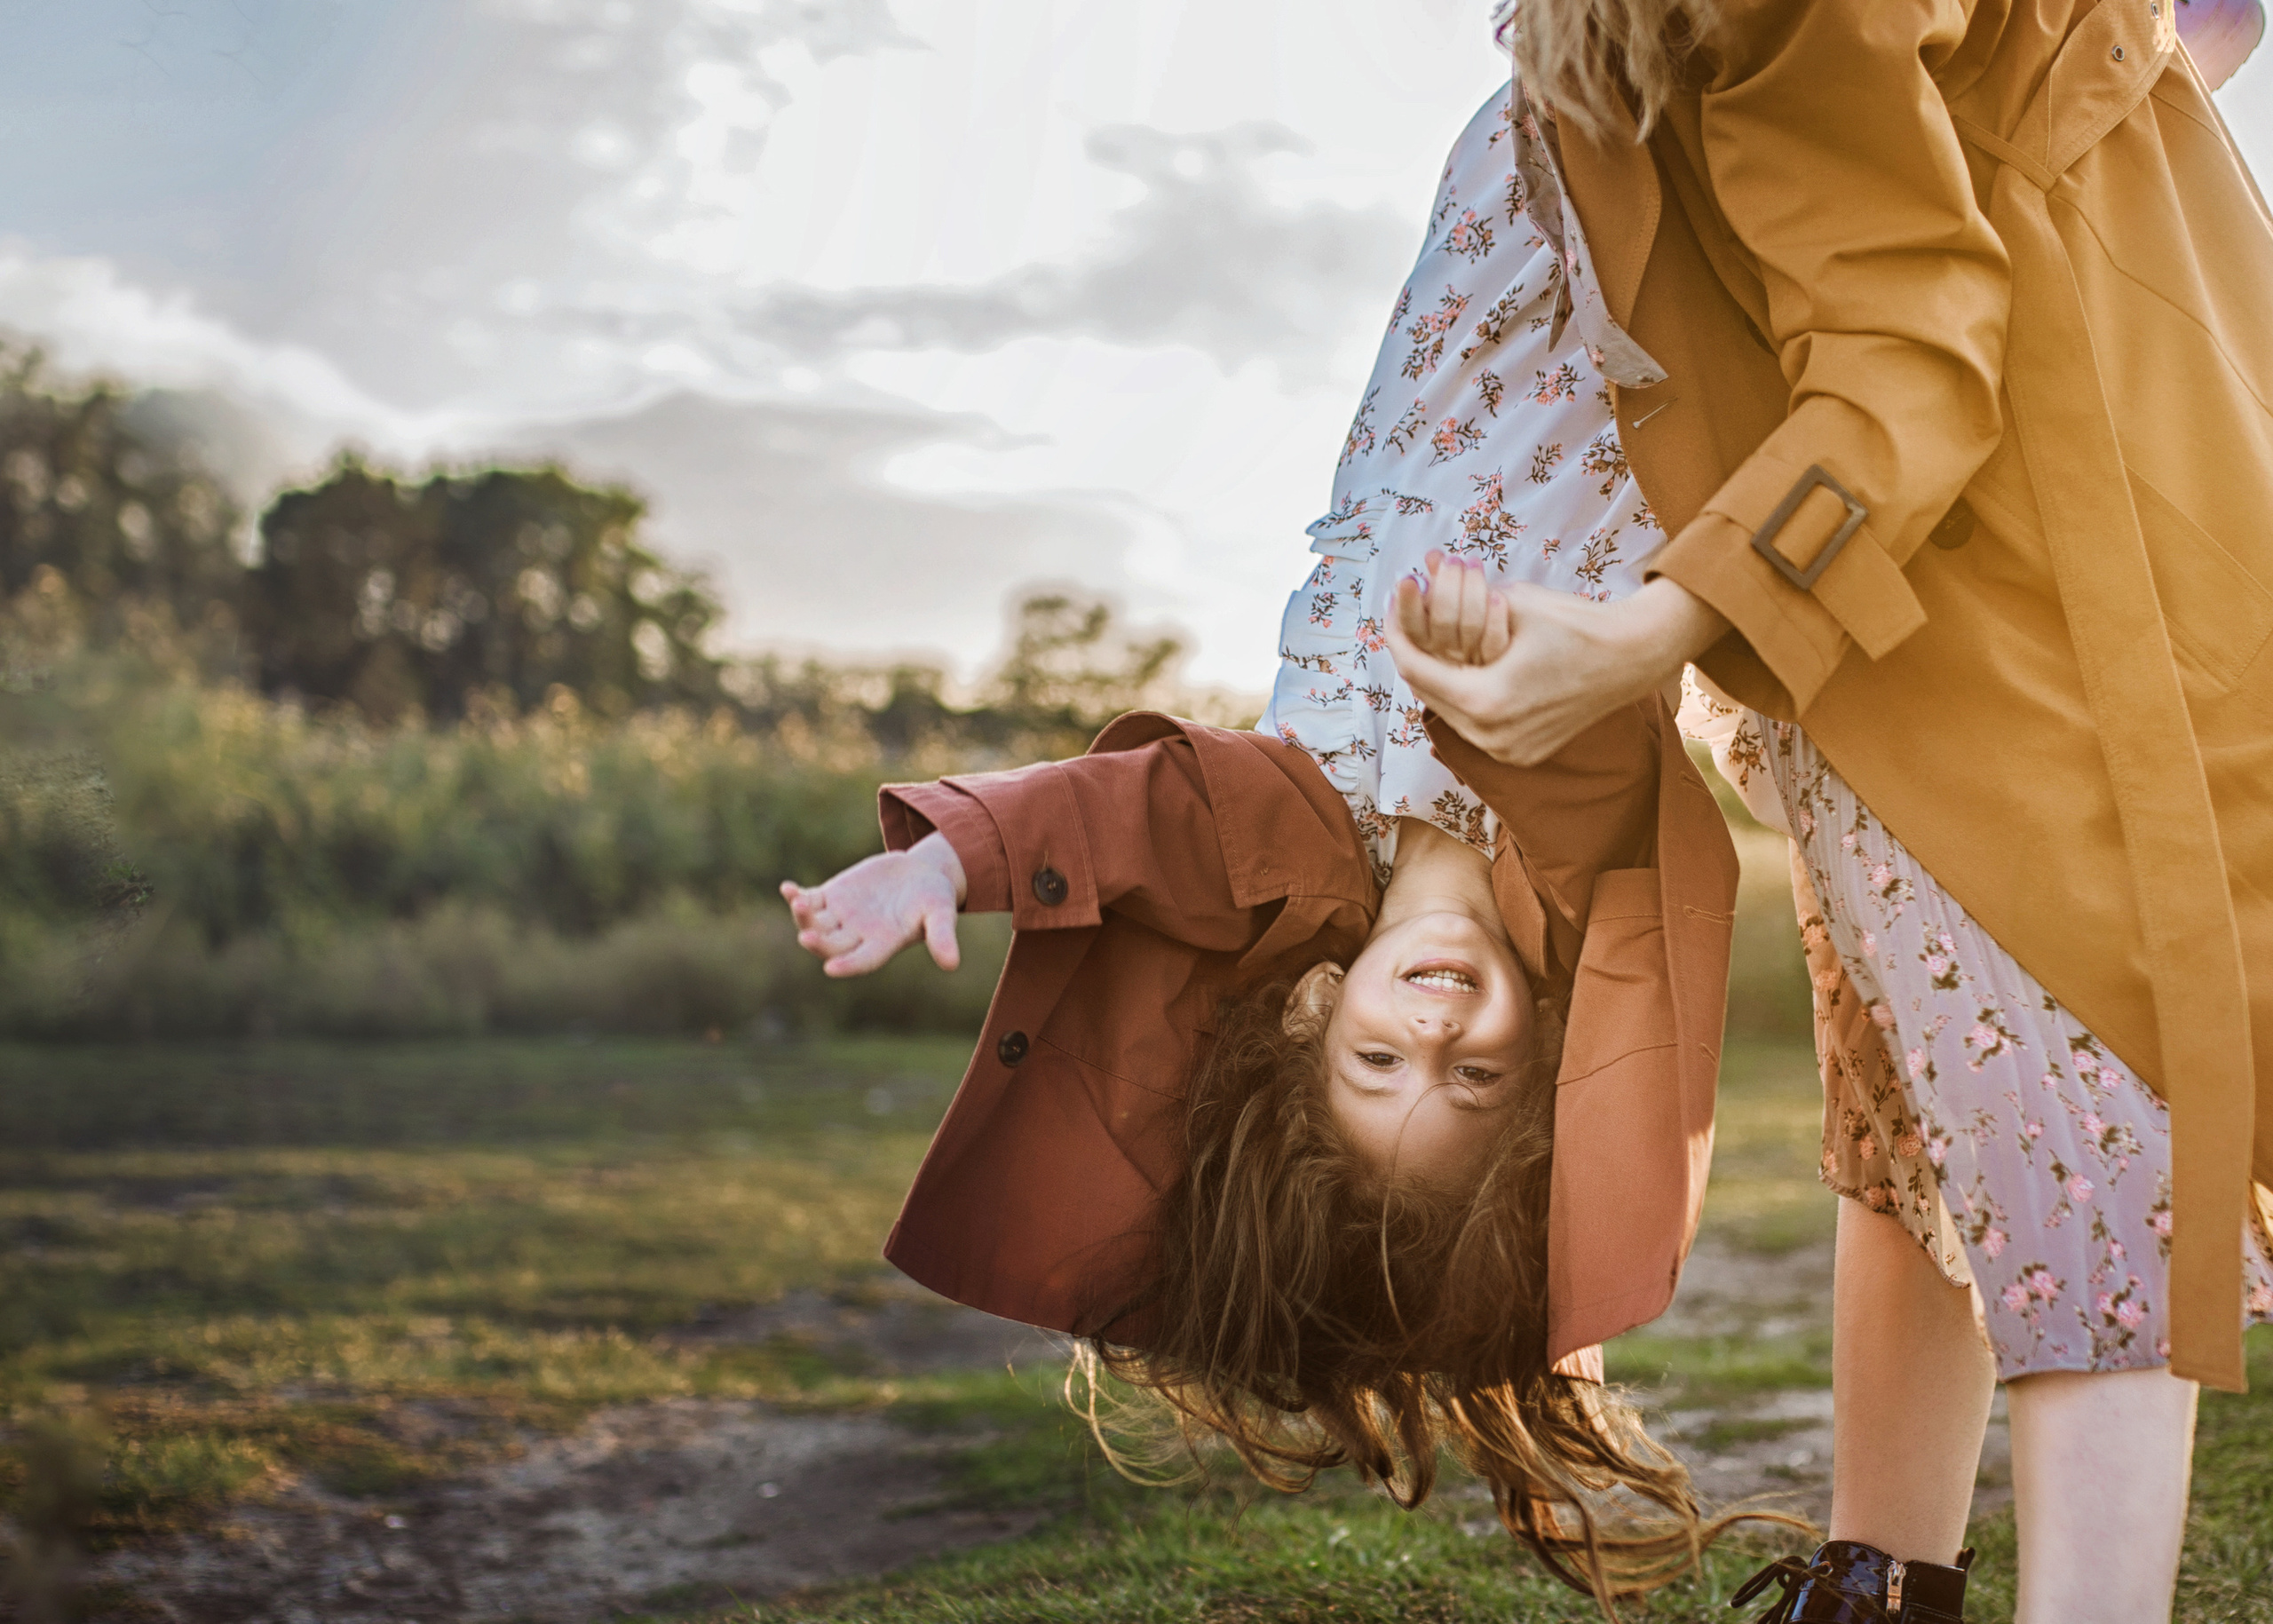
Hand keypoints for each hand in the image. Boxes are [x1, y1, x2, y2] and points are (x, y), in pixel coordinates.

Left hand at [779, 831, 967, 976]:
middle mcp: (858, 935)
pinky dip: (797, 896)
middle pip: (832, 945)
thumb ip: (942, 936)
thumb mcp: (942, 912)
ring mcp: (842, 916)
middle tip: (807, 937)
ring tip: (798, 901)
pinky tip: (787, 888)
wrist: (920, 874)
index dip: (848, 965)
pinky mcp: (833, 896)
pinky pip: (809, 899)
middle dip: (819, 942)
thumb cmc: (935, 897)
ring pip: (816, 923)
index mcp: (883, 944)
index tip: (831, 969)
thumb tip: (952, 964)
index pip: (862, 961)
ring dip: (804, 916)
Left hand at [1387, 573, 1728, 765]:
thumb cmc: (1578, 623)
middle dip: (1416, 653)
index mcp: (1486, 702)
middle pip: (1429, 695)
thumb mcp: (1514, 600)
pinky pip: (1476, 726)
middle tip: (1408, 617)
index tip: (1394, 604)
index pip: (1416, 670)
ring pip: (1450, 713)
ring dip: (1439, 676)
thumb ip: (1460, 600)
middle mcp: (1492, 738)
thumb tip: (1421, 577)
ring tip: (1432, 640)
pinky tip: (1464, 666)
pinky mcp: (1522, 754)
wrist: (1634, 657)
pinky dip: (1464, 695)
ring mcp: (1508, 752)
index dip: (1398, 633)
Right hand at [1392, 551, 1515, 665]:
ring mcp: (1475, 666)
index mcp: (1424, 655)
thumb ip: (1435, 592)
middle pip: (1440, 623)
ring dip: (1471, 589)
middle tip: (1451, 560)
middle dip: (1445, 584)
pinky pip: (1496, 641)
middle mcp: (1447, 663)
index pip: (1407, 629)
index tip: (1411, 576)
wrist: (1511, 693)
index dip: (1407, 602)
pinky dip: (1495, 614)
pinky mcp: (1504, 666)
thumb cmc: (1467, 649)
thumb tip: (1432, 556)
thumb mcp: (1442, 626)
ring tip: (1473, 564)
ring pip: (1468, 627)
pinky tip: (1498, 594)